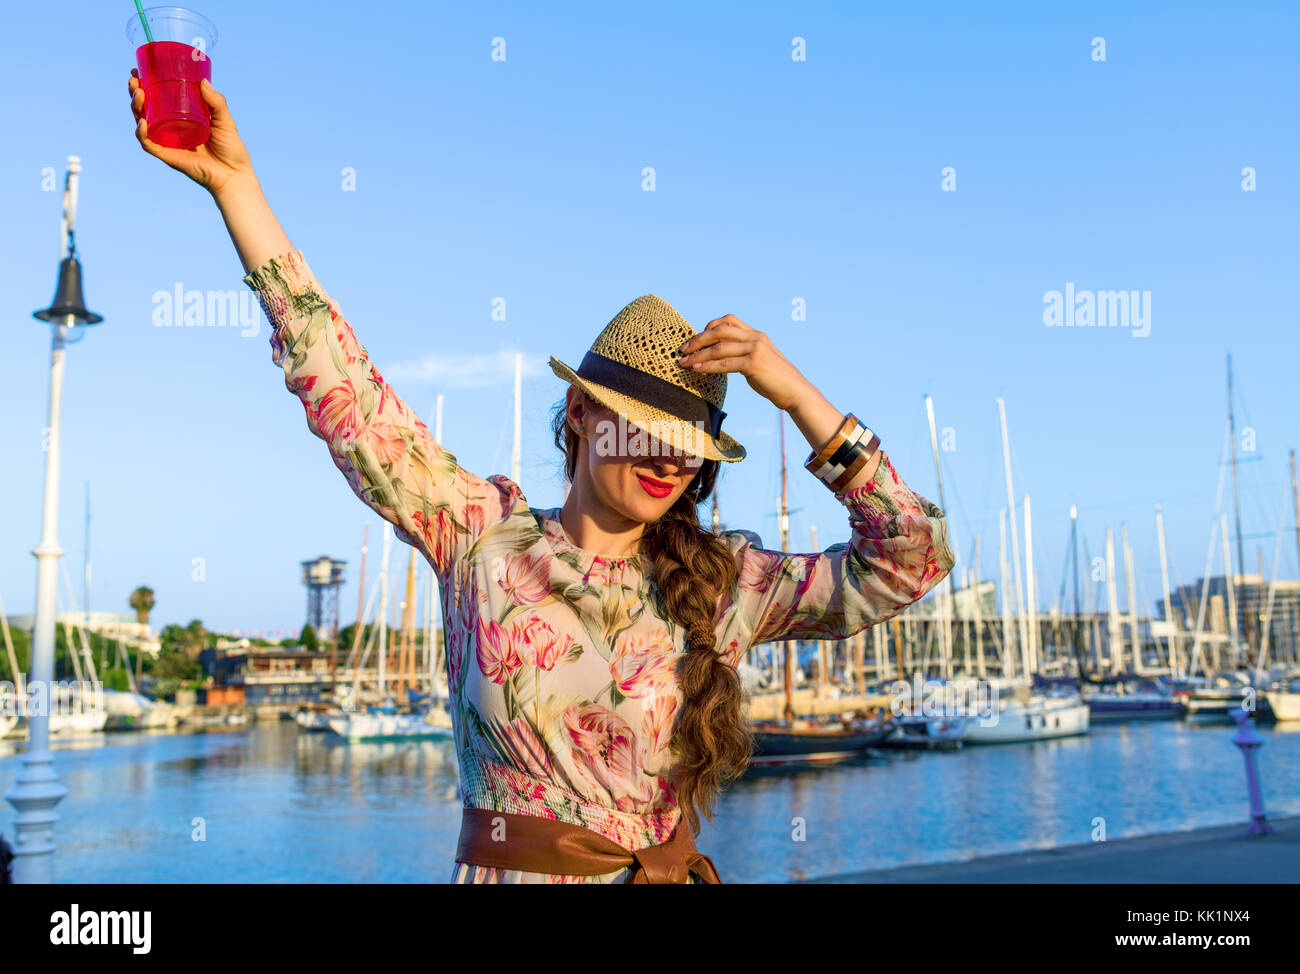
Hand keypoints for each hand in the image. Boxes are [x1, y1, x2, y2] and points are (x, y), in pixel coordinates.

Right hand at [128, 71, 254, 196]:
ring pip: (142, 122)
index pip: (158, 98)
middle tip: (135, 79)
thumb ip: (217, 102)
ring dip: (136, 107)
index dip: (146, 84)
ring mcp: (167, 142)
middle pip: (145, 108)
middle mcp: (170, 129)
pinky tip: (142, 122)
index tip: (139, 70)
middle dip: (136, 92)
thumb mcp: (224, 120)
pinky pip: (149, 143)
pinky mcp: (168, 156)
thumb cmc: (231, 148)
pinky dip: (142, 133)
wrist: (234, 174)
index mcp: (180, 117)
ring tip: (139, 93)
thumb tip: (203, 81)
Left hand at [676, 315, 811, 410]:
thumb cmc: (776, 381)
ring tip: (683, 363)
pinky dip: (708, 365)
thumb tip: (723, 358)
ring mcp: (755, 349)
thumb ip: (743, 355)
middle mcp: (755, 337)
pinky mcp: (754, 364)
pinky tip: (697, 369)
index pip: (728, 321)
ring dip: (698, 354)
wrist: (796, 392)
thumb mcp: (759, 362)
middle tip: (683, 349)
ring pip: (719, 347)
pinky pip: (724, 363)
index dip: (708, 327)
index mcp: (756, 335)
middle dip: (698, 339)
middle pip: (719, 330)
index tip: (696, 340)